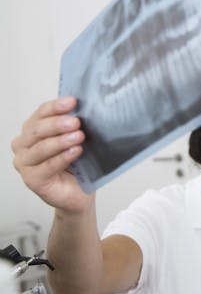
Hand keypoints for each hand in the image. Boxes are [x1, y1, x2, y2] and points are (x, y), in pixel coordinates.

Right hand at [11, 97, 92, 212]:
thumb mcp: (76, 139)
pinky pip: (47, 166)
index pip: (40, 113)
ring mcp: (24, 163)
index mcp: (32, 130)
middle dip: (57, 124)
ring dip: (61, 141)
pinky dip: (62, 158)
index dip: (55, 106)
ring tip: (78, 136)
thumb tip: (84, 107)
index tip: (72, 101)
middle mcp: (23, 145)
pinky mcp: (31, 180)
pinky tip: (75, 152)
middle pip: (37, 130)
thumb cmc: (76, 164)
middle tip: (76, 122)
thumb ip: (73, 125)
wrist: (79, 191)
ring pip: (41, 148)